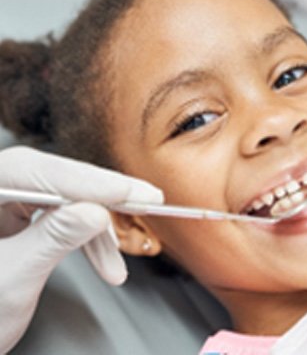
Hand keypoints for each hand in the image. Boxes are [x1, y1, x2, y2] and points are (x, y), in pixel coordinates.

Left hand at [0, 146, 162, 352]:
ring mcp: (4, 202)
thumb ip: (52, 239)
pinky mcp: (18, 218)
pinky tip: (103, 261)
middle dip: (103, 197)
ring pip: (64, 198)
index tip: (131, 192)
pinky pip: (61, 216)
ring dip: (97, 231)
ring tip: (116, 263)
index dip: (90, 182)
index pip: (36, 171)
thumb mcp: (11, 280)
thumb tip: (95, 211)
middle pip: (55, 178)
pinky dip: (86, 238)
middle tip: (147, 202)